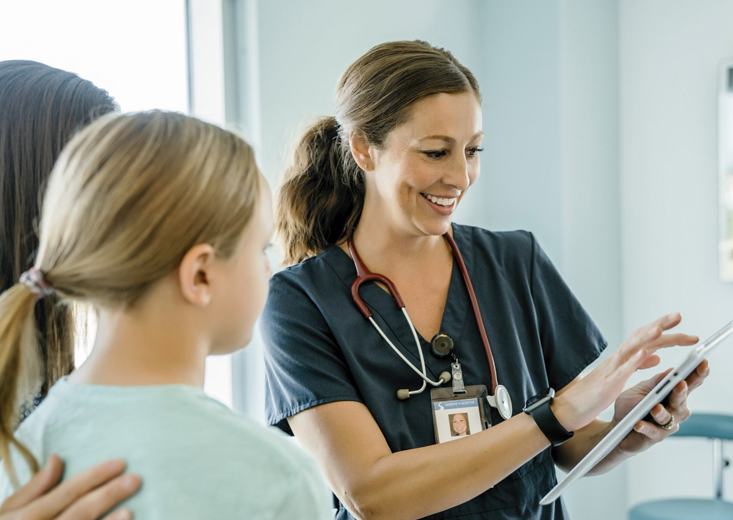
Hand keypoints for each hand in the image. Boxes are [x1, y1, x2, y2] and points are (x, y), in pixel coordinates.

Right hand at [0, 455, 139, 519]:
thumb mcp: (7, 513)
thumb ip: (33, 489)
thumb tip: (58, 458)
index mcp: (25, 518)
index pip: (66, 492)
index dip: (94, 476)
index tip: (120, 463)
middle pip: (78, 514)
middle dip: (107, 495)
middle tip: (135, 480)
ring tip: (129, 512)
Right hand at [553, 313, 698, 431]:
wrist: (568, 409)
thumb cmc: (592, 395)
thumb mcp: (620, 377)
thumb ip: (637, 364)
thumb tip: (657, 355)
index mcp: (622, 359)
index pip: (644, 339)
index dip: (662, 329)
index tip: (680, 322)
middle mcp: (616, 360)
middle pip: (639, 337)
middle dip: (660, 326)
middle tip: (679, 316)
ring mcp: (610, 371)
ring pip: (630, 349)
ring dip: (646, 338)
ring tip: (661, 328)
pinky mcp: (606, 385)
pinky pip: (621, 371)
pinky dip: (634, 361)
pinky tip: (645, 353)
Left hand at [611, 359, 709, 454]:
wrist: (616, 427)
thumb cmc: (631, 406)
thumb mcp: (640, 389)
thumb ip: (655, 382)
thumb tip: (671, 371)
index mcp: (671, 394)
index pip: (688, 383)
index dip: (697, 374)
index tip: (703, 363)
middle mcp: (673, 410)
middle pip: (682, 401)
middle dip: (681, 392)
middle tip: (680, 384)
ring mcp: (666, 424)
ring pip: (669, 418)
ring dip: (662, 412)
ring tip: (655, 407)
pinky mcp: (655, 436)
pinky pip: (653, 432)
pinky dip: (645, 427)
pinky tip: (639, 423)